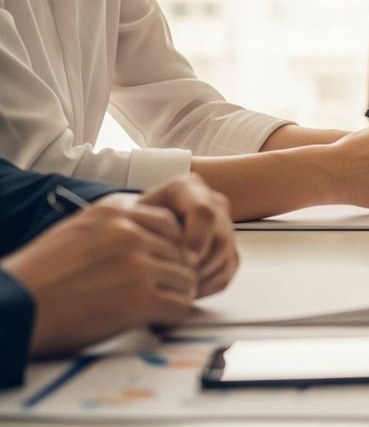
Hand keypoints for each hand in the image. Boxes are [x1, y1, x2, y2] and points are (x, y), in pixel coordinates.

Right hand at [1, 197, 197, 356]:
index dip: (167, 249)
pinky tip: (155, 321)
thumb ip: (116, 228)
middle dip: (174, 275)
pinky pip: (181, 305)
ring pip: (187, 279)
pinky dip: (172, 316)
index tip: (157, 266)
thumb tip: (155, 239)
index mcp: (113, 211)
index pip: (170, 224)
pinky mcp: (140, 298)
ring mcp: (136, 264)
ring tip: (156, 308)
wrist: (13, 307)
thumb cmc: (39, 277)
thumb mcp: (77, 231)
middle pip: (183, 253)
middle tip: (160, 292)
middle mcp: (129, 232)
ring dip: (176, 295)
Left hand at [138, 174, 237, 297]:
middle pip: (220, 237)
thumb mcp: (130, 218)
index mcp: (189, 189)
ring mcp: (224, 226)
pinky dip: (207, 284)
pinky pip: (226, 271)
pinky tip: (185, 288)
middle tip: (175, 278)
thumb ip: (144, 227)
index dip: (194, 239)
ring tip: (176, 286)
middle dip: (197, 263)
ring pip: (225, 256)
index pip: (204, 212)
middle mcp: (213, 204)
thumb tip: (159, 249)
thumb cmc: (132, 222)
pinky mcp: (228, 248)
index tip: (179, 257)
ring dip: (202, 276)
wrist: (139, 227)